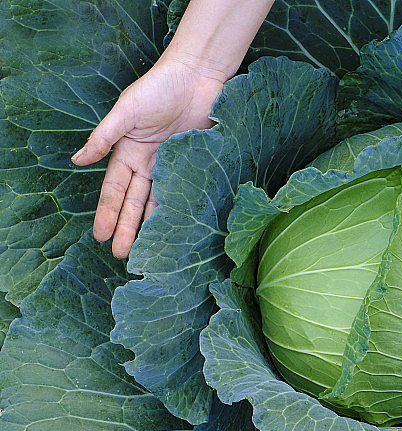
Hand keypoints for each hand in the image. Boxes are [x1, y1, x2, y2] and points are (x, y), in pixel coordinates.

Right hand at [71, 57, 225, 257]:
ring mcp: (171, 166)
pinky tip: (173, 230)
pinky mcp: (192, 164)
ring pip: (157, 203)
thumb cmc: (158, 88)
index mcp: (128, 151)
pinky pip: (183, 192)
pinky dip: (177, 210)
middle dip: (127, 228)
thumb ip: (104, 137)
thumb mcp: (126, 112)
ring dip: (149, 226)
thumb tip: (78, 160)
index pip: (115, 189)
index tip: (101, 235)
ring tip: (144, 251)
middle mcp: (148, 163)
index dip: (108, 212)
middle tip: (121, 255)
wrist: (197, 78)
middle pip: (135, 202)